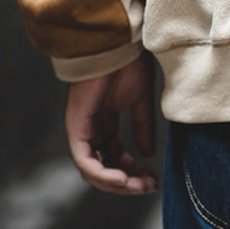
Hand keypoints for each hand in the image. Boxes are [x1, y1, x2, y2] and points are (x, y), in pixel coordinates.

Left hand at [65, 52, 157, 194]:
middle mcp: (91, 128)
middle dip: (127, 181)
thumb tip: (146, 154)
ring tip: (137, 186)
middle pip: (104, 167)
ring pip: (92, 170)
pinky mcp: (76, 126)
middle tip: (148, 186)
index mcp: (105, 121)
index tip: (153, 178)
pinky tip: (122, 178)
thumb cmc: (126, 61)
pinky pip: (84, 160)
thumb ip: (142, 126)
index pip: (116, 156)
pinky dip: (102, 174)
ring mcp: (81, 128)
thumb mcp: (140, 99)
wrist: (115, 42)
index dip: (134, 171)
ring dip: (115, 183)